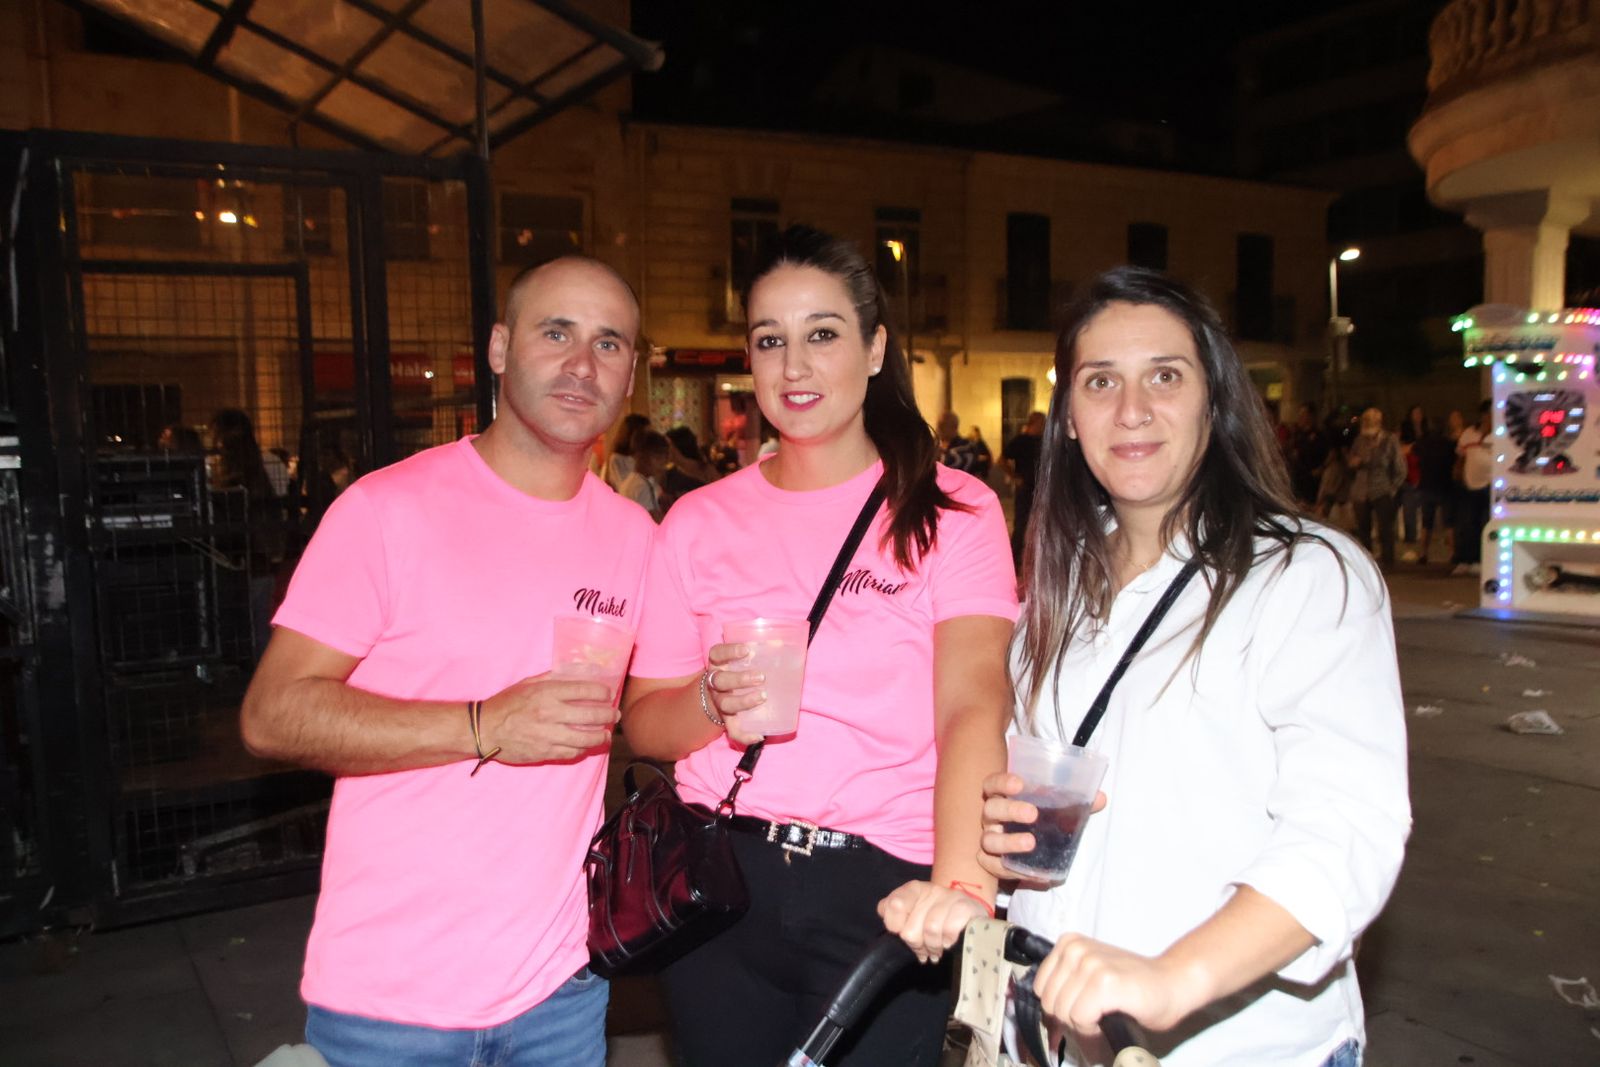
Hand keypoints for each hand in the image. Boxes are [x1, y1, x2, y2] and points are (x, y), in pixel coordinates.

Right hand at [478, 674, 617, 763]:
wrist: (484, 730)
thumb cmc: (506, 704)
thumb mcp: (528, 683)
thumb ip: (552, 678)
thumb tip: (575, 673)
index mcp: (547, 693)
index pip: (584, 690)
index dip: (602, 692)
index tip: (608, 694)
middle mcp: (550, 714)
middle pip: (591, 715)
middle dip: (608, 715)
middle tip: (614, 715)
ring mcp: (548, 735)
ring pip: (585, 738)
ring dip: (600, 736)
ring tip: (606, 734)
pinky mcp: (544, 753)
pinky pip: (571, 752)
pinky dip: (583, 749)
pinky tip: (587, 745)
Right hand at [703, 642, 767, 745]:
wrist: (718, 695)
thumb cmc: (737, 671)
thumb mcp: (740, 660)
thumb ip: (759, 652)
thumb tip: (782, 644)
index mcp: (718, 664)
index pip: (717, 654)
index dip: (730, 651)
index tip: (747, 649)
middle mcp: (715, 683)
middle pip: (721, 680)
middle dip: (740, 679)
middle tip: (761, 677)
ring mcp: (720, 702)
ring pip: (726, 704)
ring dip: (744, 702)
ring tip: (762, 697)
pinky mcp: (727, 720)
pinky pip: (732, 730)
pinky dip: (745, 735)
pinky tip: (759, 735)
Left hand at [877, 880, 987, 964]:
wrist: (970, 918)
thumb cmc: (936, 921)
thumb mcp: (913, 918)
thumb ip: (896, 919)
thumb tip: (895, 930)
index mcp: (912, 889)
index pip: (893, 905)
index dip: (895, 926)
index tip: (902, 933)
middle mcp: (931, 889)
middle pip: (910, 929)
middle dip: (916, 945)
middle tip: (923, 950)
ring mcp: (950, 896)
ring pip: (930, 929)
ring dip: (932, 947)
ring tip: (935, 951)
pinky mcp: (968, 906)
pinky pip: (949, 929)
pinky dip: (947, 941)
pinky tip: (948, 944)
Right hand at [978, 773, 1105, 885]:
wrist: (1023, 853)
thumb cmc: (1038, 823)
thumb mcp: (1054, 810)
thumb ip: (1075, 803)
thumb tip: (1100, 798)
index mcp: (1003, 797)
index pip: (993, 784)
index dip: (1002, 782)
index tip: (1019, 784)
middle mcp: (992, 817)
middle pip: (991, 808)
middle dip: (1010, 810)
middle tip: (1032, 814)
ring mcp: (989, 839)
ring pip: (989, 839)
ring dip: (1008, 841)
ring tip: (1030, 843)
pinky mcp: (990, 862)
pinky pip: (994, 866)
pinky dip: (1010, 869)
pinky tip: (1028, 871)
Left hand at [1032, 933, 1196, 1034]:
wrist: (1174, 984)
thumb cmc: (1134, 987)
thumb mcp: (1090, 978)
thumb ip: (1066, 989)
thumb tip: (1047, 1022)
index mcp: (1068, 944)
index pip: (1040, 989)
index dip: (1059, 1009)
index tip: (1080, 1012)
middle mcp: (1076, 949)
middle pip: (1050, 1003)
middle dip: (1070, 1020)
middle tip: (1096, 1018)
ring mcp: (1090, 963)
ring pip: (1064, 1012)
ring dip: (1083, 1026)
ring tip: (1104, 1018)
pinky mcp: (1105, 981)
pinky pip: (1080, 1018)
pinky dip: (1092, 1029)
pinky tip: (1110, 1019)